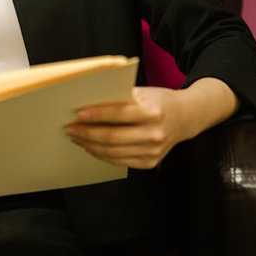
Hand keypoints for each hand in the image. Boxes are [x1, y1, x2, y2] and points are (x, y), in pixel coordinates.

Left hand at [63, 86, 190, 169]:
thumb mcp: (144, 92)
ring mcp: (153, 151)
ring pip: (113, 152)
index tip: (76, 114)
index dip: (95, 115)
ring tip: (77, 138)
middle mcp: (154, 133)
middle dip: (87, 133)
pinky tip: (91, 147)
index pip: (118, 114)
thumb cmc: (159, 101)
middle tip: (69, 129)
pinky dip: (102, 154)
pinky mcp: (150, 162)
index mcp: (153, 112)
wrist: (186, 117)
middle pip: (112, 137)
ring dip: (90, 146)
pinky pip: (119, 161)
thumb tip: (88, 104)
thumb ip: (120, 99)